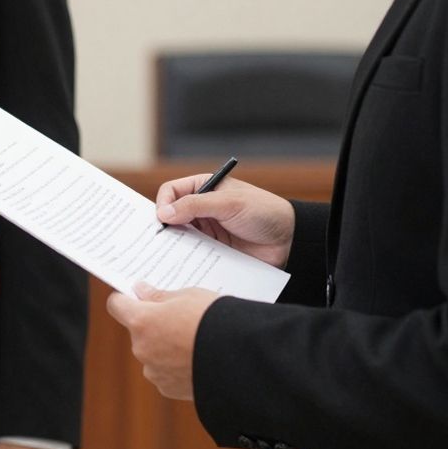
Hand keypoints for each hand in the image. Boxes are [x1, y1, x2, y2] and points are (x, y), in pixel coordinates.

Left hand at [106, 282, 217, 399]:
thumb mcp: (189, 296)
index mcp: (141, 321)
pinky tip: (198, 361)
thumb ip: (159, 296)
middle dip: (154, 326)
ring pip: (152, 354)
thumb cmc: (215, 321)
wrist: (242, 359)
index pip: (117, 305)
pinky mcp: (168, 389)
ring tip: (195, 343)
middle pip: (138, 332)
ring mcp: (154, 371)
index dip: (126, 299)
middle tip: (181, 320)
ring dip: (165, 349)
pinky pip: (165, 374)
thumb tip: (141, 292)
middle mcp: (141, 348)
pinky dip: (176, 368)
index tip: (137, 297)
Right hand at [156, 174, 294, 267]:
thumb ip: (196, 205)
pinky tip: (181, 261)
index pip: (171, 190)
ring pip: (179, 234)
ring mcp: (206, 228)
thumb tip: (163, 213)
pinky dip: (184, 255)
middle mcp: (202, 207)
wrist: (290, 241)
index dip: (163, 202)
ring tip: (167, 252)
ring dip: (173, 242)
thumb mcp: (229, 203)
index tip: (162, 218)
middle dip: (163, 224)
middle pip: (171, 213)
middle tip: (156, 238)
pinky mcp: (212, 247)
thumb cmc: (264, 212)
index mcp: (205, 187)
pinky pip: (191, 251)